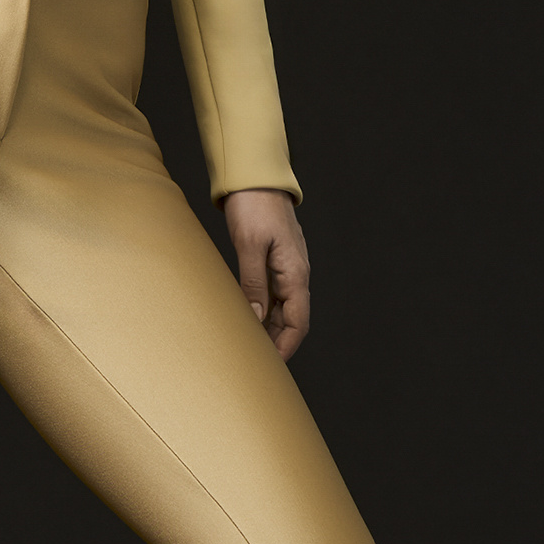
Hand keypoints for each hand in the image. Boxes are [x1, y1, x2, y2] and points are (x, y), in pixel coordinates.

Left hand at [223, 189, 309, 361]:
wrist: (254, 177)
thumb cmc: (253, 206)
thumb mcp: (249, 246)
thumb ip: (253, 283)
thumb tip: (257, 319)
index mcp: (295, 273)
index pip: (298, 322)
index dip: (286, 347)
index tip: (270, 366)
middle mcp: (294, 274)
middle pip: (291, 320)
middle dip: (276, 344)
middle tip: (254, 364)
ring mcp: (284, 269)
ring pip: (281, 310)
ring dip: (268, 330)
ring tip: (247, 348)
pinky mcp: (272, 262)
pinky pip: (271, 296)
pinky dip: (261, 312)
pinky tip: (246, 321)